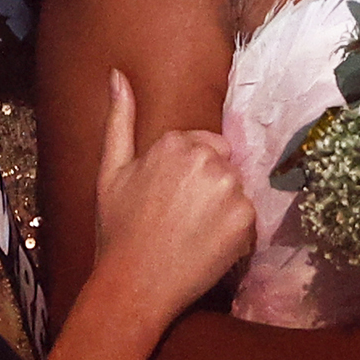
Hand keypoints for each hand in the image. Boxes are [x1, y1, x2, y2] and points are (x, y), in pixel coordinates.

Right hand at [89, 69, 255, 323]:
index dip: (189, 175)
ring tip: (192, 232)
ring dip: (223, 207)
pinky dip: (234, 231)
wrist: (132, 284)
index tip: (169, 199)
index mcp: (176, 142)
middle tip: (180, 217)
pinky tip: (207, 245)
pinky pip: (249, 216)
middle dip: (209, 186)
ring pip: (237, 189)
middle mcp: (207, 158)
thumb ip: (119, 119)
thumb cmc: (118, 230)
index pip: (205, 145)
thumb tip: (118, 75)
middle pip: (225, 163)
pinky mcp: (246, 217)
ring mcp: (229, 187)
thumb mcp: (111, 171)